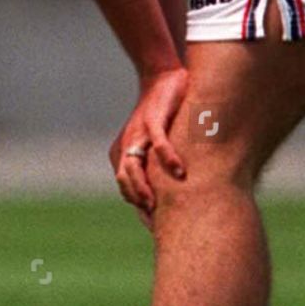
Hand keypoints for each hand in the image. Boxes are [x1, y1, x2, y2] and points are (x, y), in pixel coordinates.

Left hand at [108, 67, 188, 225]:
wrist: (160, 77)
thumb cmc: (164, 114)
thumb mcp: (158, 143)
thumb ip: (161, 166)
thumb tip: (178, 194)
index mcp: (124, 154)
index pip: (127, 189)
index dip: (140, 210)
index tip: (156, 228)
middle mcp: (126, 145)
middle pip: (124, 183)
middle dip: (139, 204)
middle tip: (158, 222)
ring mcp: (138, 132)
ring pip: (132, 167)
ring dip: (146, 187)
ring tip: (162, 203)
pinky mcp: (153, 118)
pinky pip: (158, 143)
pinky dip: (167, 159)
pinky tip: (180, 171)